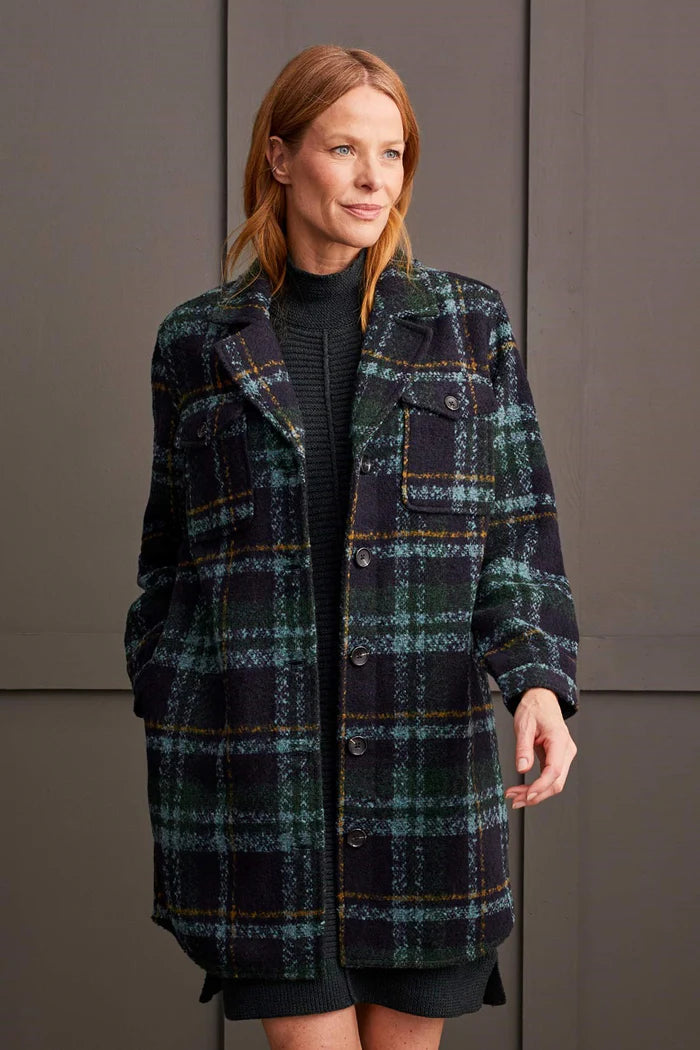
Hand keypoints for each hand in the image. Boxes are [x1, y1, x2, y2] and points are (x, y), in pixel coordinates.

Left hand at [503, 687, 576, 808]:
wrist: (541, 699)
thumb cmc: (534, 708)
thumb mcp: (523, 725)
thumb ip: (523, 748)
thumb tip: (522, 769)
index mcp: (559, 740)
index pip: (554, 771)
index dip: (541, 786)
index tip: (526, 795)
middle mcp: (566, 750)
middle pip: (556, 782)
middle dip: (536, 795)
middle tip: (515, 800)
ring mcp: (564, 756)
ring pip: (554, 783)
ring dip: (536, 793)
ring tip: (515, 797)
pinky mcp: (558, 759)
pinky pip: (550, 777)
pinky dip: (538, 786)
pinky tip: (523, 791)